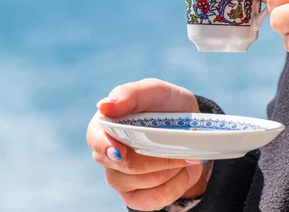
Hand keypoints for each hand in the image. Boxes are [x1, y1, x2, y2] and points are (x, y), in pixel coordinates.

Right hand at [86, 79, 212, 210]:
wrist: (192, 131)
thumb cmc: (167, 106)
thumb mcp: (155, 91)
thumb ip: (130, 94)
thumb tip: (105, 106)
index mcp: (104, 125)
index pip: (96, 139)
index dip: (106, 146)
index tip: (122, 150)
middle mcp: (106, 154)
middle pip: (127, 165)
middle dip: (160, 154)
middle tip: (183, 142)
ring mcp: (118, 178)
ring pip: (146, 181)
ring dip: (172, 166)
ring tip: (183, 151)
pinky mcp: (135, 197)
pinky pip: (157, 198)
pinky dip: (178, 182)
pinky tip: (181, 169)